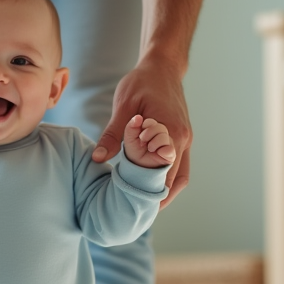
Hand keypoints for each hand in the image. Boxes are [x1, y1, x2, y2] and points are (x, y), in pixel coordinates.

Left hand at [92, 57, 192, 207]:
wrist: (163, 66)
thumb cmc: (142, 82)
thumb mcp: (124, 105)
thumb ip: (113, 134)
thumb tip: (97, 159)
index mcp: (171, 133)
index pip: (164, 173)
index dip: (151, 193)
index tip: (136, 210)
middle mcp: (183, 139)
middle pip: (176, 181)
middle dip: (159, 200)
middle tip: (138, 217)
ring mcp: (185, 139)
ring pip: (181, 177)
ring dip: (166, 193)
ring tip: (145, 209)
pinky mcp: (182, 138)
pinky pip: (179, 166)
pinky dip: (167, 180)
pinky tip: (150, 188)